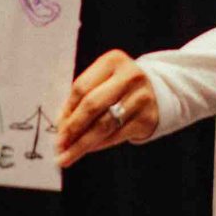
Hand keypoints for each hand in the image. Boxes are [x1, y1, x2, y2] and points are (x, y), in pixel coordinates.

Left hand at [57, 49, 157, 167]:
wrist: (157, 92)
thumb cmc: (119, 87)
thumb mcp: (102, 81)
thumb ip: (81, 98)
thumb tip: (61, 126)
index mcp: (113, 60)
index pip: (81, 88)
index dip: (66, 111)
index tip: (57, 129)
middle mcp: (130, 76)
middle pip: (92, 105)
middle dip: (72, 128)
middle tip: (59, 146)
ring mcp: (141, 97)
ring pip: (104, 125)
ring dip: (82, 143)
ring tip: (68, 155)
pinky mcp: (147, 118)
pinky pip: (116, 135)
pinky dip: (99, 145)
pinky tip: (88, 150)